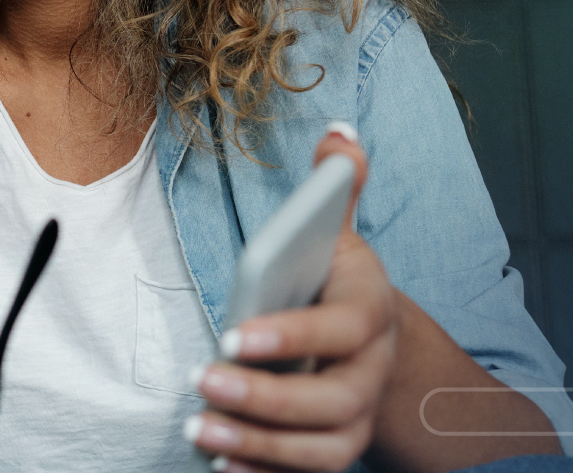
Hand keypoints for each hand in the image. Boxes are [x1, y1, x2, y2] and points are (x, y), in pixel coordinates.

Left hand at [188, 127, 401, 471]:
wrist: (372, 345)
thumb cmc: (338, 284)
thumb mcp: (339, 236)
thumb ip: (334, 190)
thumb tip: (338, 133)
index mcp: (371, 312)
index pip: (341, 327)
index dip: (293, 334)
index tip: (235, 334)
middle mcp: (370, 373)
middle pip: (332, 401)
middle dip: (267, 399)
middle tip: (205, 383)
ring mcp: (355, 419)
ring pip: (322, 448)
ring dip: (260, 446)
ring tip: (201, 431)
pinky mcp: (332, 450)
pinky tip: (221, 469)